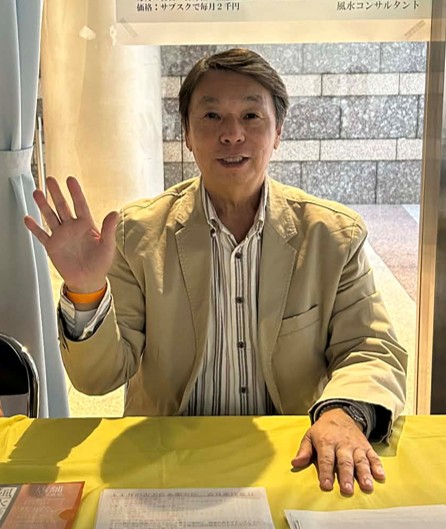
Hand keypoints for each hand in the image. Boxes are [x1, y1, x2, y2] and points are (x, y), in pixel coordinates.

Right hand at [24, 176, 118, 292]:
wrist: (88, 280)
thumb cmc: (100, 263)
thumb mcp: (108, 246)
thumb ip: (109, 229)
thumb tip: (115, 213)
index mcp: (86, 225)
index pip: (80, 205)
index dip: (75, 192)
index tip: (70, 180)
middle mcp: (72, 227)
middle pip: (62, 207)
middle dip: (56, 193)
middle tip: (50, 180)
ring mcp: (61, 236)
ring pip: (50, 216)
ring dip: (43, 205)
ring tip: (37, 193)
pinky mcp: (52, 246)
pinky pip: (41, 234)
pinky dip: (34, 227)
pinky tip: (28, 218)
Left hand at [291, 408, 384, 494]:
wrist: (340, 414)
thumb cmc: (323, 430)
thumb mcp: (310, 436)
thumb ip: (304, 450)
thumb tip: (295, 463)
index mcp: (326, 442)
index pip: (326, 459)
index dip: (326, 473)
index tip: (326, 486)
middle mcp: (342, 445)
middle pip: (344, 462)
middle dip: (346, 476)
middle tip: (347, 489)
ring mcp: (356, 446)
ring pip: (361, 460)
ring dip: (364, 474)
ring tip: (367, 486)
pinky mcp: (366, 447)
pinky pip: (373, 456)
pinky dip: (378, 466)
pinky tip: (380, 476)